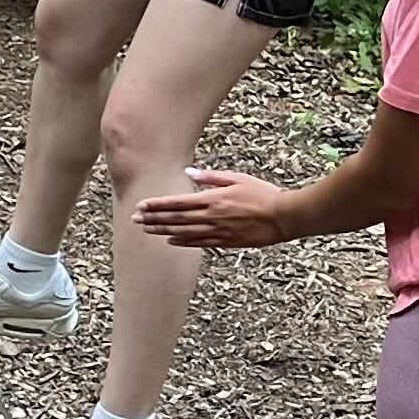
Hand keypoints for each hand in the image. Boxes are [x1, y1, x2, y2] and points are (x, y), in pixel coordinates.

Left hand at [137, 168, 302, 249]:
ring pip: (183, 233)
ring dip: (163, 231)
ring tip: (146, 230)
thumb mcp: (237, 178)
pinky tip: (171, 241)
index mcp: (213, 199)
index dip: (157, 205)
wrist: (283, 217)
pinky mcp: (226, 242)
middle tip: (135, 219)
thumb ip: (211, 177)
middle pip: (176, 219)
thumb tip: (189, 175)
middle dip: (153, 219)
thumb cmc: (262, 194)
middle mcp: (211, 217)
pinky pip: (199, 244)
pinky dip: (183, 243)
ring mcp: (218, 231)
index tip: (141, 206)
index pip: (178, 203)